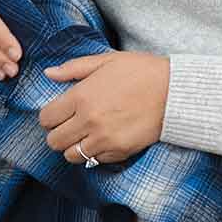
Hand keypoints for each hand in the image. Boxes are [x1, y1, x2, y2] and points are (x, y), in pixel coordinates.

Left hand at [41, 52, 167, 163]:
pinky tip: (103, 139)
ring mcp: (104, 139)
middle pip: (54, 141)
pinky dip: (95, 153)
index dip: (50, 116)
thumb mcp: (106, 61)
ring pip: (71, 156)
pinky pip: (94, 160)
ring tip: (85, 135)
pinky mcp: (119, 151)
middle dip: (58, 133)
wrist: (174, 91)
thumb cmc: (141, 71)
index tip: (59, 113)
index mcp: (81, 96)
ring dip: (74, 146)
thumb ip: (73, 68)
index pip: (46, 118)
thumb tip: (48, 74)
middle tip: (70, 125)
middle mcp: (88, 121)